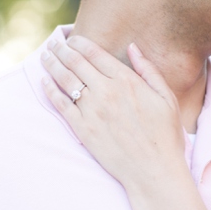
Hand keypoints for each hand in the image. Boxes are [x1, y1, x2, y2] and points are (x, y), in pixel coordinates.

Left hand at [41, 36, 187, 191]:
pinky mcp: (82, 129)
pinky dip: (50, 91)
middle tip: (53, 44)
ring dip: (53, 65)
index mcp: (127, 81)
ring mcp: (92, 111)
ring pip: (65, 80)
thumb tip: (133, 47)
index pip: (95, 53)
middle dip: (62, 50)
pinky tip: (44, 82)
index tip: (72, 39)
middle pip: (76, 62)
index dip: (80, 43)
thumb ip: (148, 70)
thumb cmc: (165, 135)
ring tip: (45, 57)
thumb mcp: (166, 98)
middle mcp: (106, 92)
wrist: (153, 171)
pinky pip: (61, 105)